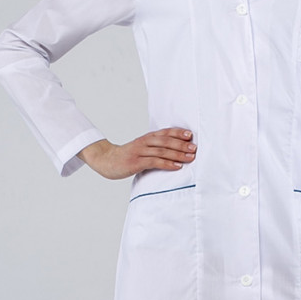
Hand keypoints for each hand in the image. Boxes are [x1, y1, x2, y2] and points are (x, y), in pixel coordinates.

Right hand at [78, 128, 196, 179]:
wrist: (105, 160)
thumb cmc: (127, 156)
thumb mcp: (141, 148)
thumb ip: (155, 148)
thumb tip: (175, 150)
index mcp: (146, 138)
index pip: (164, 132)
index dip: (178, 133)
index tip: (190, 135)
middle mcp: (144, 142)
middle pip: (165, 141)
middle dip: (181, 144)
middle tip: (194, 148)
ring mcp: (139, 152)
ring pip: (162, 151)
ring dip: (178, 154)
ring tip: (190, 157)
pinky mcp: (136, 163)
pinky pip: (154, 162)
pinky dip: (167, 164)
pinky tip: (177, 166)